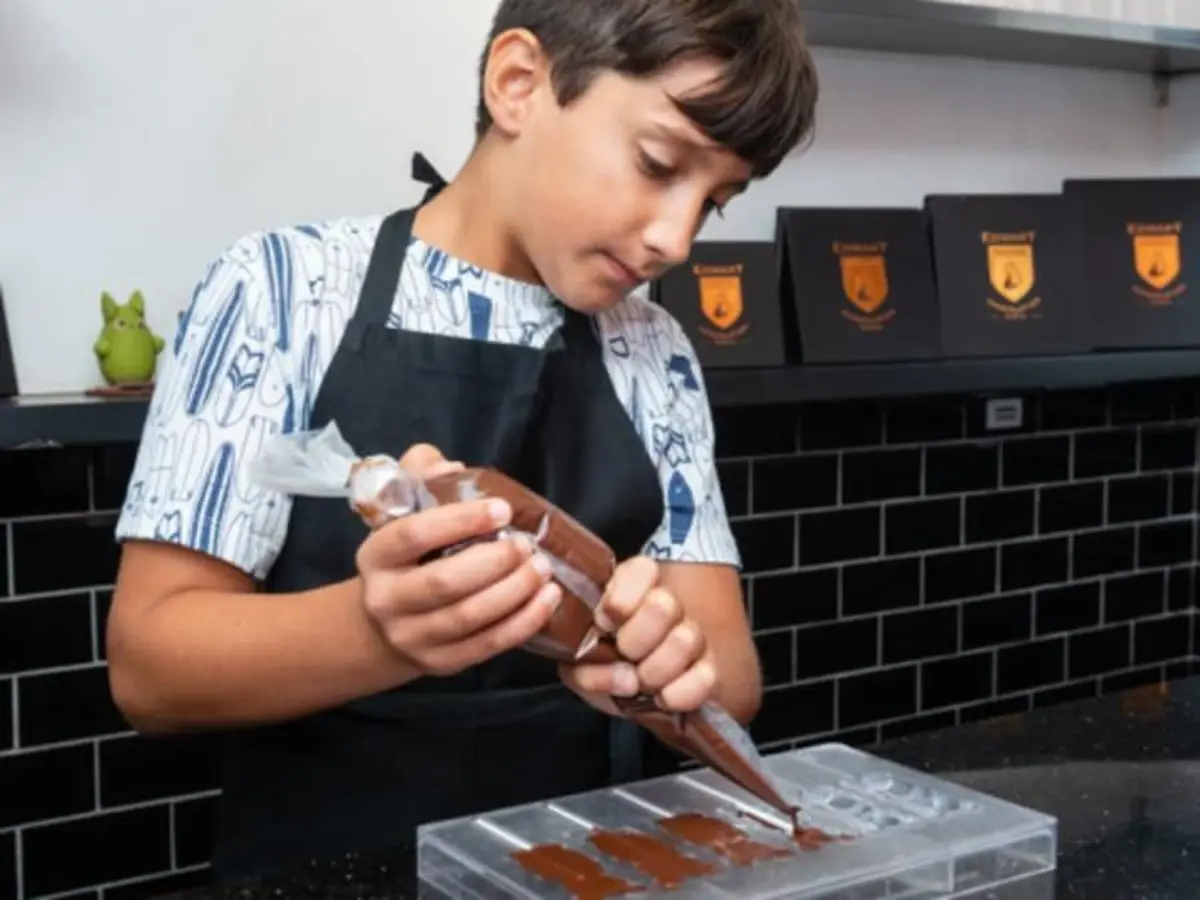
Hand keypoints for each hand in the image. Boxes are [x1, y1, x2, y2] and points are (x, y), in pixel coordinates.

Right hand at [355, 443, 562, 676]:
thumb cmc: (409, 554)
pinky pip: (487, 645)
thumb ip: (422, 474)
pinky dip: (523, 622)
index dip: (460, 521)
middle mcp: (386, 600)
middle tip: (527, 545)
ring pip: (469, 617)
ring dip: (515, 592)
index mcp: (376, 555)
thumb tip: (451, 467)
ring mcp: (412, 637)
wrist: (385, 625)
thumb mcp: (404, 508)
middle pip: (445, 582)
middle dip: (495, 561)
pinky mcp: (441, 663)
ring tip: (543, 570)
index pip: (414, 535)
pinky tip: (547, 600)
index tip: (502, 510)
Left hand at [559, 557, 715, 715]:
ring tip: (641, 682)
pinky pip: (705, 677)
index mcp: (630, 587)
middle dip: (636, 641)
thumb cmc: (599, 666)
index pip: (642, 570)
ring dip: (655, 672)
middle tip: (624, 655)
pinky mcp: (709, 668)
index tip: (604, 624)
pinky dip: (679, 693)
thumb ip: (586, 668)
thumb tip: (627, 679)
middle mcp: (666, 604)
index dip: (621, 601)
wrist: (626, 694)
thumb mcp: (577, 665)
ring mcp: (692, 635)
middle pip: (664, 605)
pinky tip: (663, 697)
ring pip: (685, 640)